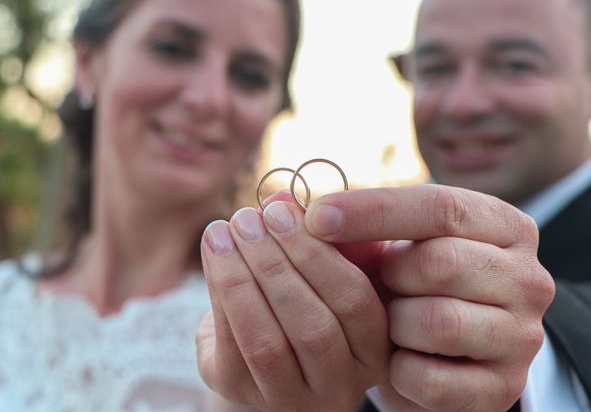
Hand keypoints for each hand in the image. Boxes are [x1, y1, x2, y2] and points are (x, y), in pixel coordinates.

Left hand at [196, 194, 389, 411]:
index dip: (317, 253)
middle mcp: (342, 385)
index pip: (357, 302)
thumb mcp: (325, 267)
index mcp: (376, 349)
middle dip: (275, 264)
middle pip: (313, 326)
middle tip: (249, 218)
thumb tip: (281, 198)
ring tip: (222, 231)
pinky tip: (214, 252)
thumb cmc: (306, 296)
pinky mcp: (246, 396)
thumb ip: (316, 234)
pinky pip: (231, 349)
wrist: (266, 343)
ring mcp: (293, 399)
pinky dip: (219, 294)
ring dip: (240, 278)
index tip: (283, 211)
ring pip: (267, 342)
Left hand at [305, 184, 554, 411]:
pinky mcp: (504, 388)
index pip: (441, 206)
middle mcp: (528, 278)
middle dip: (391, 274)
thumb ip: (357, 228)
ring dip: (395, 324)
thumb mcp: (394, 248)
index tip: (315, 217)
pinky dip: (400, 370)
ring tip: (393, 323)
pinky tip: (399, 359)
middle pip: (441, 262)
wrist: (448, 354)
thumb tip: (292, 206)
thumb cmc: (415, 285)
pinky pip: (432, 378)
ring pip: (439, 321)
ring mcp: (522, 336)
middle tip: (380, 282)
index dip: (372, 210)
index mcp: (505, 226)